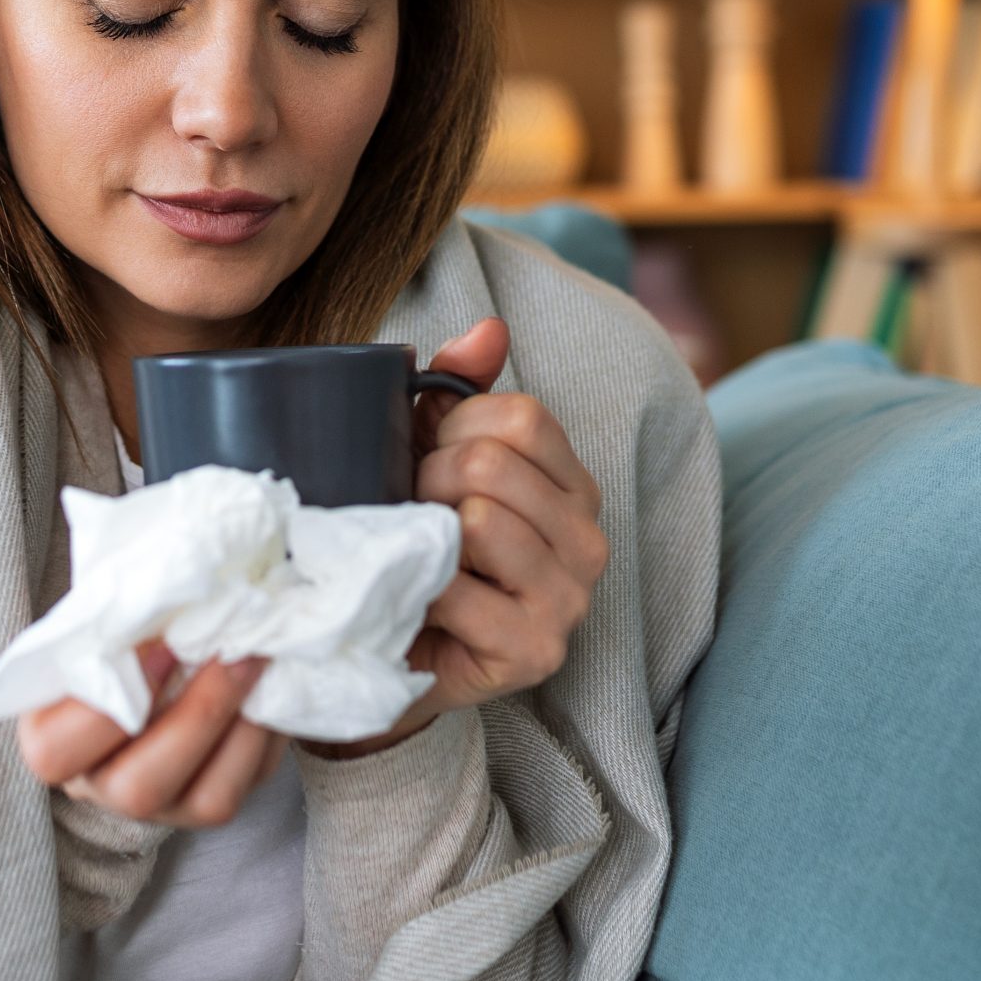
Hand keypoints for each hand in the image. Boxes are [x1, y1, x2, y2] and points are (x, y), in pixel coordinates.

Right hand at [16, 640, 288, 826]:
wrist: (155, 655)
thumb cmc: (118, 634)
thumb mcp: (99, 625)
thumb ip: (114, 621)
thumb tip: (166, 592)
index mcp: (54, 741)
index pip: (57, 753)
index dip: (106, 713)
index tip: (160, 648)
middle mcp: (104, 786)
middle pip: (140, 788)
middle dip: (196, 716)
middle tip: (231, 651)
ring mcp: (166, 804)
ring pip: (208, 800)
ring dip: (242, 725)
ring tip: (259, 660)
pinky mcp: (217, 801)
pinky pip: (251, 783)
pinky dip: (267, 732)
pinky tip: (273, 682)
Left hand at [309, 317, 609, 758]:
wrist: (391, 650)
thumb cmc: (418, 544)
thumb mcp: (430, 454)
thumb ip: (459, 388)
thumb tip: (488, 330)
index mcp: (574, 484)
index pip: (521, 417)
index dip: (451, 426)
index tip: (422, 457)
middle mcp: (589, 540)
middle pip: (491, 465)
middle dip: (426, 480)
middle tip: (409, 512)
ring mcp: (570, 599)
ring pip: (478, 521)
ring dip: (421, 533)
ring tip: (412, 554)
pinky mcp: (535, 649)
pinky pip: (459, 589)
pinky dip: (420, 588)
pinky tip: (416, 600)